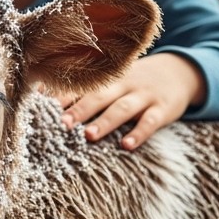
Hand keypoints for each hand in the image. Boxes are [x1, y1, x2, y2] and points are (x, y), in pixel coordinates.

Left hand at [56, 53, 205, 149]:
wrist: (179, 72)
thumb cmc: (133, 81)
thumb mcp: (112, 80)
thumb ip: (82, 88)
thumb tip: (39, 92)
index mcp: (107, 78)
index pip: (83, 86)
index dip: (63, 96)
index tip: (42, 107)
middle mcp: (123, 84)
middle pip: (99, 96)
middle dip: (79, 110)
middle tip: (61, 123)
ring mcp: (144, 95)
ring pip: (122, 108)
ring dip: (105, 122)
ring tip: (88, 135)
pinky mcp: (163, 109)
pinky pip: (151, 122)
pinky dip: (139, 133)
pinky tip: (127, 146)